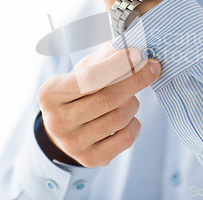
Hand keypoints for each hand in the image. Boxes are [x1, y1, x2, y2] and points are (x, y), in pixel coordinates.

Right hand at [37, 43, 160, 167]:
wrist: (64, 128)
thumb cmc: (77, 93)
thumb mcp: (82, 71)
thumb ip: (104, 58)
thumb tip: (130, 44)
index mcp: (50, 93)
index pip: (89, 78)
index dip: (116, 65)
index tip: (138, 54)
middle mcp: (57, 121)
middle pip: (108, 99)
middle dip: (135, 81)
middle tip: (152, 69)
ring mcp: (72, 144)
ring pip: (119, 118)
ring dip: (133, 103)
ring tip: (131, 97)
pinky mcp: (90, 159)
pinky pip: (125, 139)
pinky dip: (134, 124)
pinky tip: (129, 117)